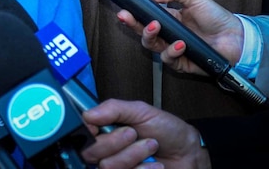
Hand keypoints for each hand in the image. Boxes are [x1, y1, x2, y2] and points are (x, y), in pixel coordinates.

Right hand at [81, 99, 209, 168]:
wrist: (189, 153)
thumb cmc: (166, 130)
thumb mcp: (140, 111)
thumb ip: (113, 109)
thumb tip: (88, 114)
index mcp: (105, 131)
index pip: (81, 133)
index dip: (87, 132)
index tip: (98, 127)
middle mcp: (107, 151)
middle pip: (90, 152)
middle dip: (115, 142)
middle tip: (133, 133)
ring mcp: (117, 167)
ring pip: (108, 166)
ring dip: (133, 155)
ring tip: (151, 146)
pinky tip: (155, 165)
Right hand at [117, 0, 242, 75]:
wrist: (235, 37)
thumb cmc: (216, 17)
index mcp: (167, 18)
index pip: (144, 17)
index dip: (133, 14)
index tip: (124, 10)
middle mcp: (167, 34)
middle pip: (142, 32)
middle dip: (132, 24)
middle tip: (126, 17)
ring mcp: (172, 49)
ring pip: (151, 46)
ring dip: (150, 36)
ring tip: (156, 27)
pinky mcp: (181, 62)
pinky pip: (168, 59)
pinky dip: (172, 51)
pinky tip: (179, 44)